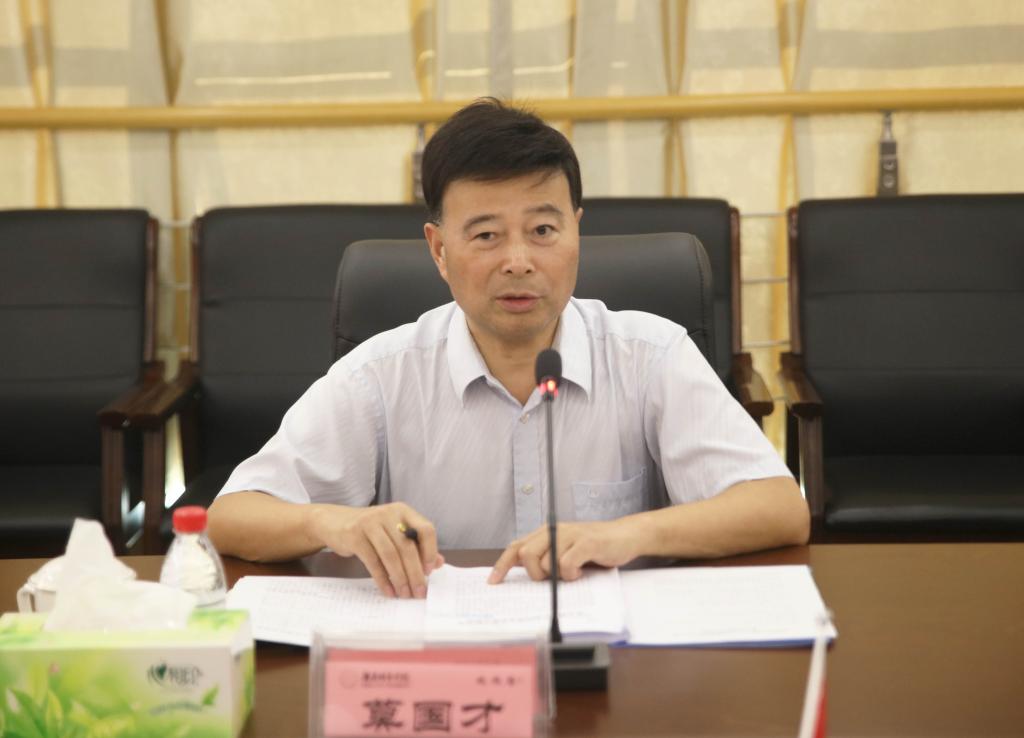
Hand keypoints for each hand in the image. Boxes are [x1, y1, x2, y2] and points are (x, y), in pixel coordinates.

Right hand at [311, 502, 443, 597]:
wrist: (334, 522)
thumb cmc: (371, 530)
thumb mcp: (394, 533)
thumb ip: (416, 545)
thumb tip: (439, 564)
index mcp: (403, 511)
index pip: (426, 529)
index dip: (430, 551)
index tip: (430, 571)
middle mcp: (389, 514)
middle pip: (408, 546)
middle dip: (415, 573)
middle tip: (419, 592)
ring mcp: (370, 523)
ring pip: (391, 555)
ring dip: (400, 578)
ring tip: (404, 594)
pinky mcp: (354, 535)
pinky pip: (373, 561)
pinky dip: (382, 579)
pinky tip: (388, 591)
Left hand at [488, 519, 643, 583]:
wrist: (624, 536)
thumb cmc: (593, 547)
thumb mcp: (564, 550)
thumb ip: (544, 557)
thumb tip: (520, 571)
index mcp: (545, 533)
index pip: (516, 547)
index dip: (502, 565)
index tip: (493, 582)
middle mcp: (554, 531)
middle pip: (526, 555)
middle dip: (534, 574)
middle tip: (550, 579)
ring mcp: (570, 535)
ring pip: (546, 562)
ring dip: (557, 576)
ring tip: (571, 574)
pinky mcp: (586, 543)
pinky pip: (566, 564)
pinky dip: (571, 575)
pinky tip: (580, 572)